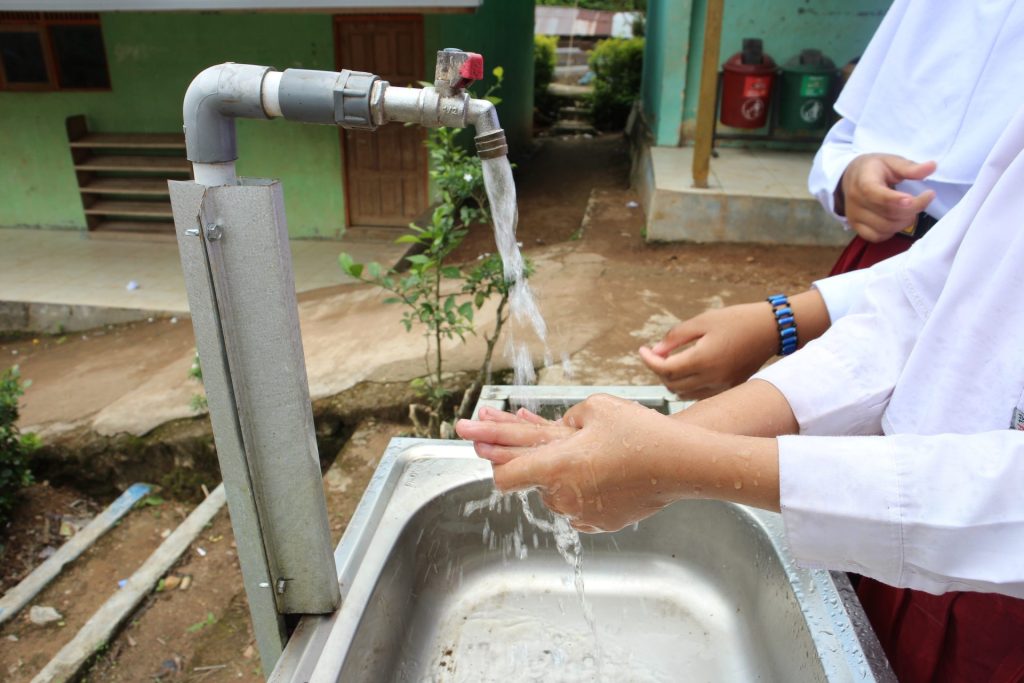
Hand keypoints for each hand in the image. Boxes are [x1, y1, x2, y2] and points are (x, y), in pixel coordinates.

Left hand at [457, 395, 690, 531]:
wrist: (680, 464)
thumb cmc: (640, 433)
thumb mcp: (597, 408)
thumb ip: (565, 420)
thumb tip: (555, 432)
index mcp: (558, 465)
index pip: (506, 475)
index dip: (491, 458)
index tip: (474, 445)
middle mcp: (564, 495)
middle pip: (530, 479)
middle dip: (521, 456)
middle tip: (489, 435)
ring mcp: (582, 512)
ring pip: (555, 491)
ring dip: (559, 473)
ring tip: (584, 450)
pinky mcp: (600, 521)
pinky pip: (578, 502)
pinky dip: (581, 486)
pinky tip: (601, 468)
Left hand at [638, 303, 778, 399]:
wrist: (770, 329)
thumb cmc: (735, 320)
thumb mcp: (702, 321)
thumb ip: (675, 337)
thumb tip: (655, 351)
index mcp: (704, 359)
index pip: (665, 369)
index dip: (649, 361)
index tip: (641, 350)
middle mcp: (712, 378)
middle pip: (672, 385)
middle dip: (658, 370)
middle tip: (655, 353)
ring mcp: (722, 386)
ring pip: (684, 394)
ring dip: (671, 380)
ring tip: (669, 361)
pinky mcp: (729, 388)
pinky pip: (699, 394)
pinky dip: (687, 386)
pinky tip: (686, 370)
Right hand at [837, 153, 936, 241]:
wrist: (851, 177)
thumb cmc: (874, 168)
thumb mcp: (891, 161)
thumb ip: (910, 167)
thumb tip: (932, 167)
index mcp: (863, 181)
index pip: (875, 194)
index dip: (895, 199)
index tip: (916, 199)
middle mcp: (856, 201)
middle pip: (887, 213)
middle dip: (913, 209)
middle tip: (925, 198)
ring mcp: (854, 217)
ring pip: (885, 227)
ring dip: (905, 221)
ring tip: (912, 209)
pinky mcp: (856, 228)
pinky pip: (878, 236)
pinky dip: (893, 231)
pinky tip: (898, 219)